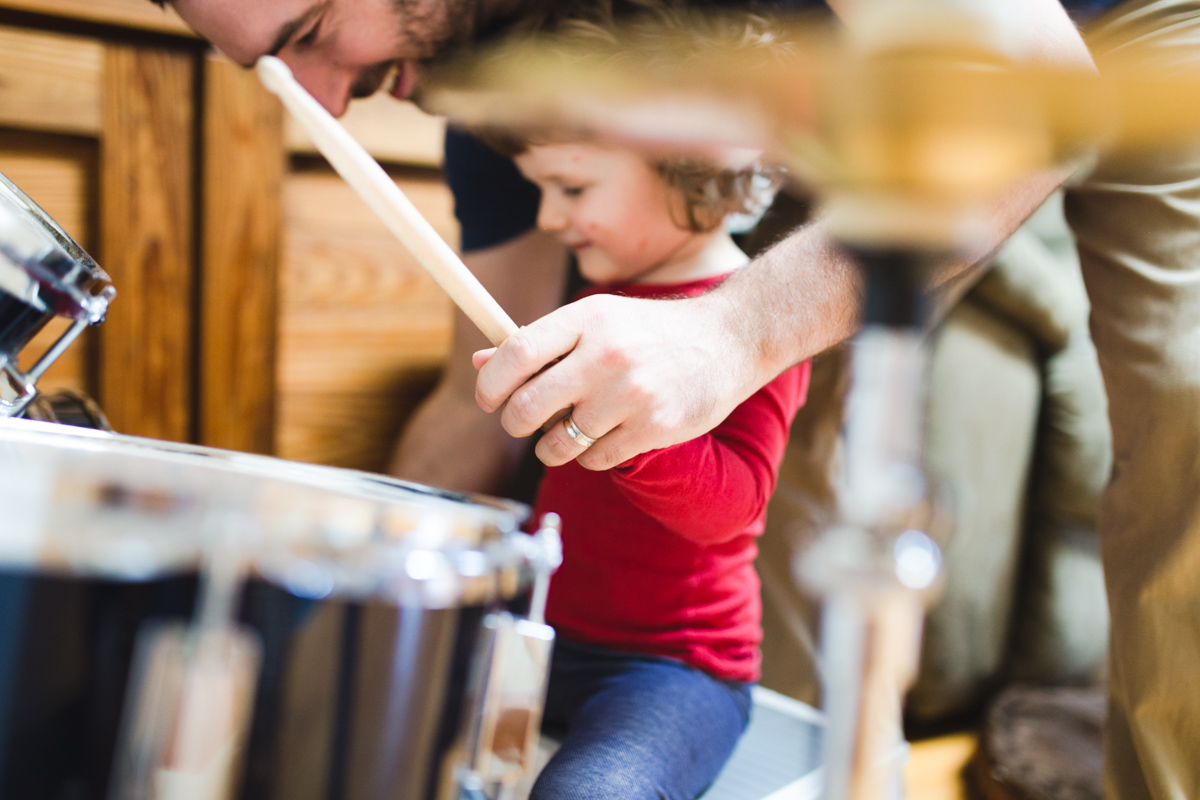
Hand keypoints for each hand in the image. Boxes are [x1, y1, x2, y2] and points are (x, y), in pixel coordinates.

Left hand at [473, 292, 764, 469]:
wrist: (727, 342)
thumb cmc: (650, 333)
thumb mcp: (598, 321)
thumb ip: (542, 343)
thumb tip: (483, 364)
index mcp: (586, 318)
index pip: (516, 353)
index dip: (491, 384)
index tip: (491, 398)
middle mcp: (606, 354)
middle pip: (526, 407)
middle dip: (515, 423)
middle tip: (523, 422)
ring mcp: (631, 393)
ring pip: (557, 443)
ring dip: (551, 448)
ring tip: (565, 434)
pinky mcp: (653, 427)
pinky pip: (594, 459)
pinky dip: (590, 456)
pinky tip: (605, 437)